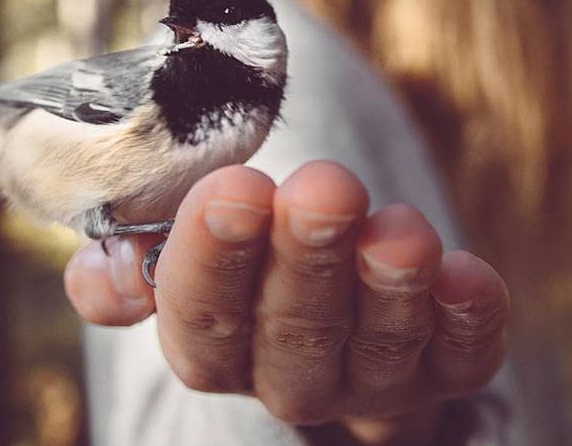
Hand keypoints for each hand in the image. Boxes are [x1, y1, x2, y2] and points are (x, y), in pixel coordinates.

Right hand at [64, 161, 509, 445]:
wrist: (336, 294)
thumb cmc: (250, 254)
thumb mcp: (188, 247)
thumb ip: (136, 262)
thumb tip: (105, 273)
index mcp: (214, 346)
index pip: (202, 317)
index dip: (213, 257)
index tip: (233, 189)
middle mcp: (288, 377)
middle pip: (293, 333)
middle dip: (307, 260)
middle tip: (322, 190)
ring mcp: (370, 383)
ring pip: (378, 350)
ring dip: (389, 290)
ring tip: (399, 232)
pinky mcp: (445, 372)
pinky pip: (462, 360)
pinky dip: (466, 320)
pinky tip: (467, 276)